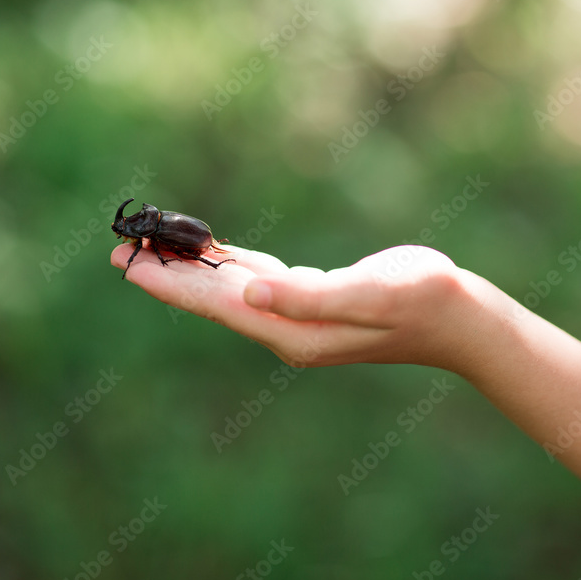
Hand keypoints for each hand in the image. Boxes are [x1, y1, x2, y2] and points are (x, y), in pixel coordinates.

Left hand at [109, 243, 485, 368]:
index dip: (172, 284)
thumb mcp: (368, 294)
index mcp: (293, 329)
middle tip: (121, 250)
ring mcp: (299, 316)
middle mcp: (287, 327)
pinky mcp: (313, 299)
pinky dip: (230, 265)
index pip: (218, 304)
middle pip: (214, 298)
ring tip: (154, 250)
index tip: (128, 263)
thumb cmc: (422, 300)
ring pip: (232, 289)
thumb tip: (249, 294)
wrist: (459, 318)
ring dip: (194, 270)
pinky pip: (258, 281)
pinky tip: (214, 255)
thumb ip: (307, 296)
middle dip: (169, 275)